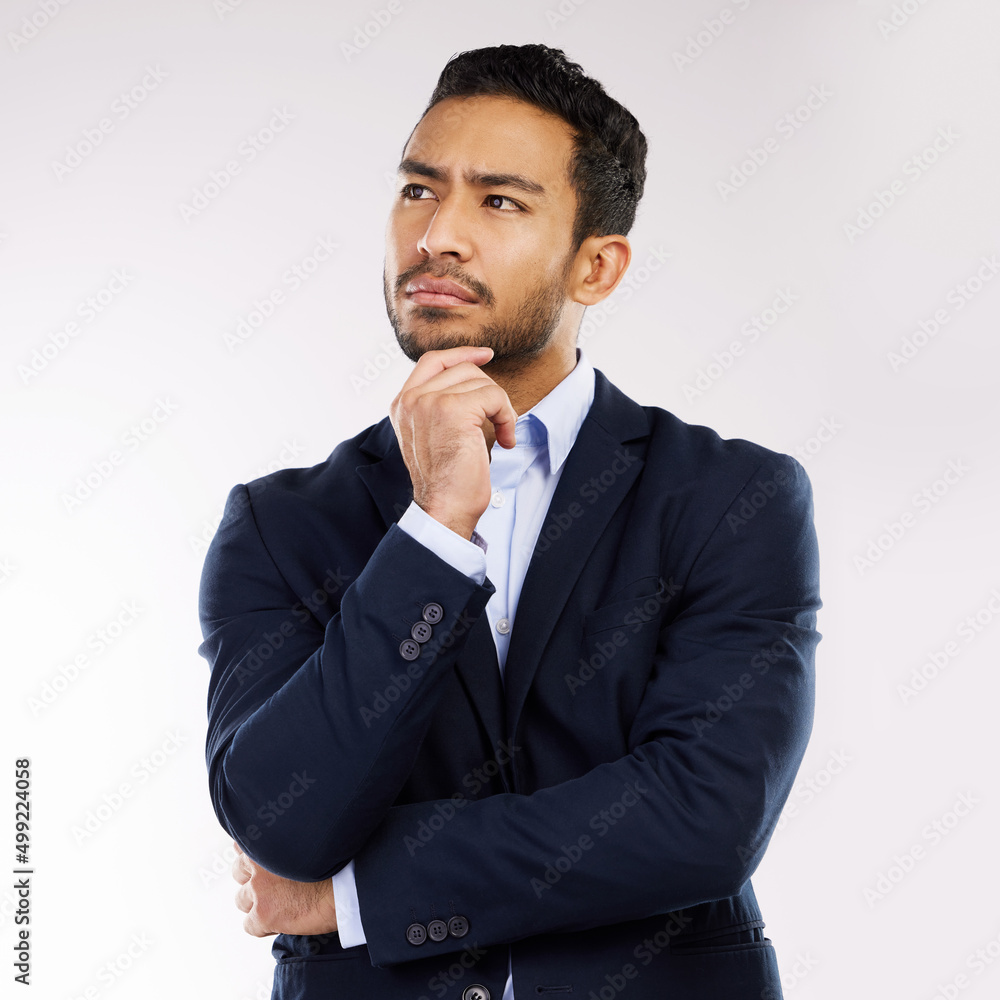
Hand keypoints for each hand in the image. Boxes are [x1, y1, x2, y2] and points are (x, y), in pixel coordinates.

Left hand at [232, 841, 338, 936]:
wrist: (349, 884)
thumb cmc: (338, 860)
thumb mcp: (308, 839)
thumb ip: (288, 842)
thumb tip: (282, 851)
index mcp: (266, 839)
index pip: (243, 845)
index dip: (256, 857)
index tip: (266, 863)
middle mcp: (256, 862)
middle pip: (238, 872)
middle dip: (253, 879)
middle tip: (275, 885)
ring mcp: (258, 889)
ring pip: (242, 900)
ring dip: (257, 902)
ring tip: (281, 904)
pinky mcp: (263, 914)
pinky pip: (250, 926)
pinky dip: (264, 926)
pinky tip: (283, 920)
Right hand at [390, 345, 517, 538]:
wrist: (444, 508)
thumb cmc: (447, 481)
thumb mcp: (435, 436)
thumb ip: (440, 406)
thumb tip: (473, 378)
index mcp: (403, 405)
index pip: (432, 361)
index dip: (462, 354)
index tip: (486, 355)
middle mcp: (411, 400)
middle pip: (462, 368)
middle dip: (489, 390)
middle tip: (499, 419)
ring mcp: (429, 402)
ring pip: (481, 381)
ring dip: (501, 408)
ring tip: (502, 436)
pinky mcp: (451, 409)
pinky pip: (494, 397)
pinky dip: (508, 418)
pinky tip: (506, 440)